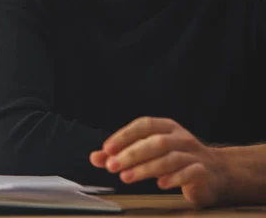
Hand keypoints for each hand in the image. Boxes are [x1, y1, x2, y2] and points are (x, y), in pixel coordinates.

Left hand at [89, 117, 227, 206]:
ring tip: (127, 177)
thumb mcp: (148, 153)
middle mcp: (180, 137)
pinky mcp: (203, 172)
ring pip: (170, 157)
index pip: (143, 125)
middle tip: (112, 166)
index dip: (124, 135)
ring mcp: (194, 153)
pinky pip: (189, 172)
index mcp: (166, 127)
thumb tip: (95, 157)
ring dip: (146, 168)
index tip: (107, 149)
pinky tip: (160, 184)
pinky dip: (174, 178)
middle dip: (131, 154)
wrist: (214, 173)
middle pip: (155, 142)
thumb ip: (121, 154)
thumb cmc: (175, 160)